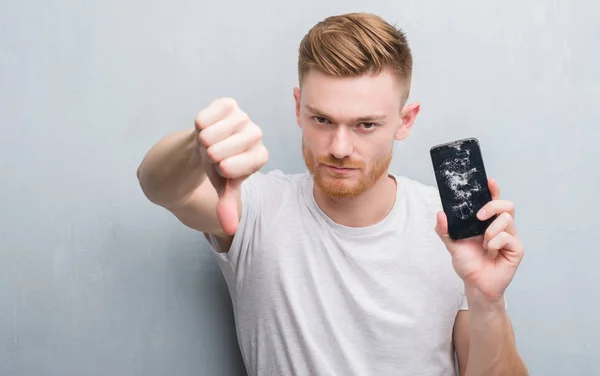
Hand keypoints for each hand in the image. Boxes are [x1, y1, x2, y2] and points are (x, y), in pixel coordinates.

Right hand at [194, 98, 267, 234]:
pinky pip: (209, 115)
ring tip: (207, 143)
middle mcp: (256, 134)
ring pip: (217, 131)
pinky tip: (204, 128)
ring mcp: (243, 117)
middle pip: (229, 146)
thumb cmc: (218, 167)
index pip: (247, 162)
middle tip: (210, 155)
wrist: (204, 146)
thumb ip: (227, 205)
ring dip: (206, 140)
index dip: (230, 167)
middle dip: (215, 153)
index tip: (221, 168)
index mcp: (260, 156)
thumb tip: (231, 229)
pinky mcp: (228, 104)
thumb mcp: (222, 187)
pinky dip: (202, 123)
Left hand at [434, 179, 523, 301]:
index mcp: (487, 222)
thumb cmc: (468, 263)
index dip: (493, 190)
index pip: (493, 201)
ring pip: (506, 220)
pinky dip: (494, 245)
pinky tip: (491, 254)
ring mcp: (510, 237)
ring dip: (490, 232)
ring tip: (484, 246)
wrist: (475, 284)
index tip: (489, 182)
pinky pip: (507, 237)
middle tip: (479, 216)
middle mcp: (501, 227)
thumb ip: (444, 230)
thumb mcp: (452, 244)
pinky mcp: (516, 249)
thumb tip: (440, 214)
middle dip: (492, 205)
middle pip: (506, 205)